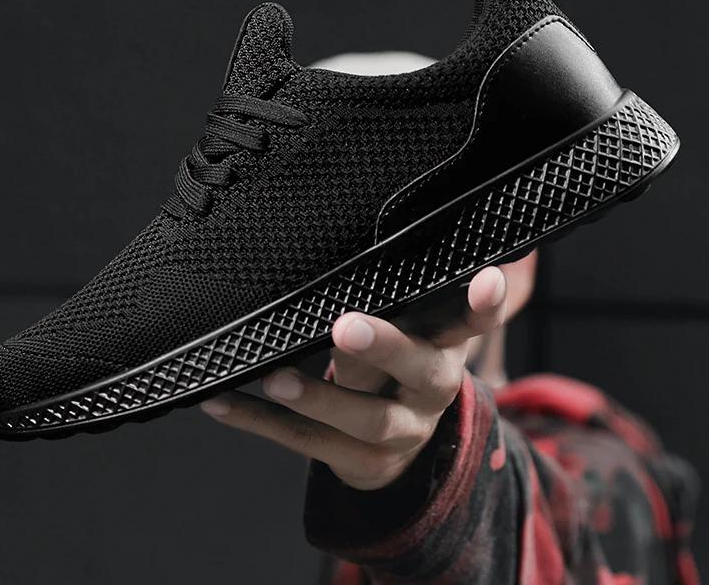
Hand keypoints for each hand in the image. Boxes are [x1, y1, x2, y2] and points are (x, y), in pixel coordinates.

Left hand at [199, 256, 533, 490]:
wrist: (402, 451)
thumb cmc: (395, 367)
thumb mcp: (406, 334)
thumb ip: (392, 302)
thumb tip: (341, 245)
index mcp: (444, 347)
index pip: (467, 321)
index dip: (482, 304)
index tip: (487, 276)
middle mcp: (431, 390)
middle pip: (419, 369)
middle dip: (385, 347)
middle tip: (346, 327)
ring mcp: (400, 433)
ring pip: (364, 418)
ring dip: (317, 397)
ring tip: (275, 379)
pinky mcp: (361, 464)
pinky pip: (308, 443)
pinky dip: (261, 423)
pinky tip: (220, 404)